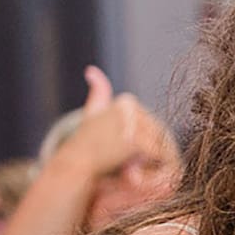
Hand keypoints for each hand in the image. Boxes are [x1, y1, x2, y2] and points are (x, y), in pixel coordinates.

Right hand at [59, 67, 169, 181]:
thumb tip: (92, 70)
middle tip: (121, 155)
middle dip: (148, 150)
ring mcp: (132, 124)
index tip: (120, 145)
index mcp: (127, 101)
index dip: (144, 141)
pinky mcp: (135, 141)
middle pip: (160, 134)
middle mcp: (131, 109)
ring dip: (147, 158)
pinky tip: (127, 163)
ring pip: (160, 145)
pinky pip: (157, 156)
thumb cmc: (86, 142)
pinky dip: (147, 164)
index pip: (153, 125)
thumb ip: (98, 92)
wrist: (74, 165)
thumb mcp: (94, 113)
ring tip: (122, 158)